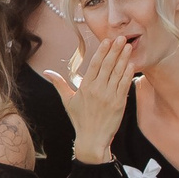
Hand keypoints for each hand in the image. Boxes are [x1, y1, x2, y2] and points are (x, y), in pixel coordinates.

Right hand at [44, 34, 138, 162]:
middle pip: (107, 66)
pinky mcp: (119, 104)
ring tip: (128, 47)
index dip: (101, 51)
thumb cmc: (79, 120)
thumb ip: (59, 83)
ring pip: (117, 73)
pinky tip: (132, 64)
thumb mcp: (67, 101)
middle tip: (121, 38)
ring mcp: (109, 97)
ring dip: (123, 59)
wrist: (92, 140)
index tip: (107, 40)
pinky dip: (128, 74)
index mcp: (85, 87)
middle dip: (114, 50)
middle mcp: (97, 90)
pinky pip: (124, 85)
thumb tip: (46, 72)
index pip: (95, 65)